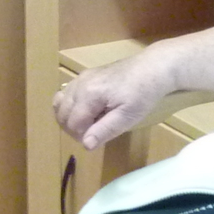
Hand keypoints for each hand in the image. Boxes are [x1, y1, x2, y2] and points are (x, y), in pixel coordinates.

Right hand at [54, 50, 171, 149]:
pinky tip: (88, 110)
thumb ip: (104, 130)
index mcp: (88, 95)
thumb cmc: (143, 94)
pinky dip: (70, 105)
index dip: (81, 137)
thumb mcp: (127, 116)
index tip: (98, 140)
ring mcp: (81, 77)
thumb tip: (85, 145)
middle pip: (61, 113)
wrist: (152, 68)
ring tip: (90, 124)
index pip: (72, 123)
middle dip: (73, 128)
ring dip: (69, 117)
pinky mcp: (86, 75)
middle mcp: (79, 84)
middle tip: (94, 134)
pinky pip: (67, 92)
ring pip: (60, 102)